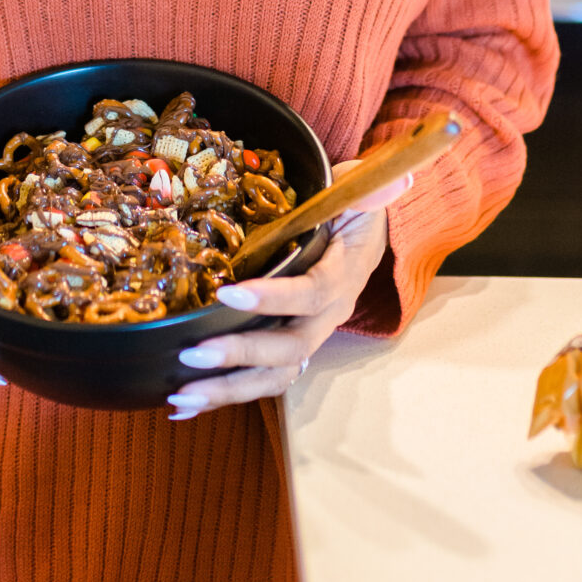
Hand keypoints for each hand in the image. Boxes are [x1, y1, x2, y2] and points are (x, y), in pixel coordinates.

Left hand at [166, 160, 414, 418]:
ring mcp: (309, 334)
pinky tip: (181, 405)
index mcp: (342, 275)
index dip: (274, 298)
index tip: (228, 294)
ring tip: (180, 397)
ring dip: (227, 389)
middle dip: (241, 355)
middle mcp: (328, 315)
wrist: (364, 231)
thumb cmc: (349, 206)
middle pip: (290, 349)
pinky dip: (223, 393)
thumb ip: (367, 187)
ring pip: (275, 375)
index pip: (311, 293)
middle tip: (192, 355)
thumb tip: (400, 176)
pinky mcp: (290, 347)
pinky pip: (262, 378)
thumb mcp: (355, 188)